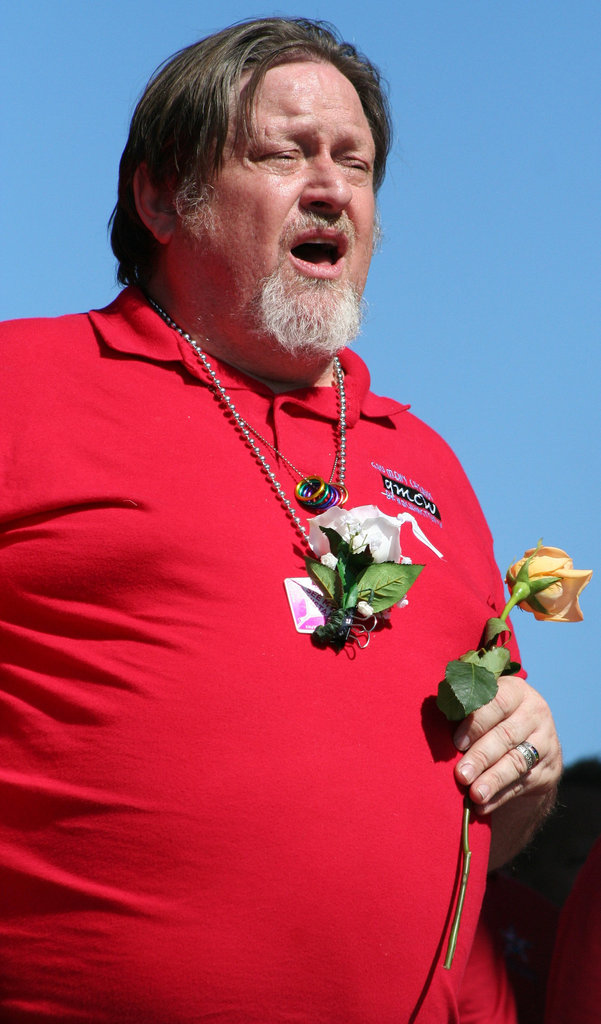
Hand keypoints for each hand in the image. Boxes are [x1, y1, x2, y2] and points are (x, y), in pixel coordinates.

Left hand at [452, 675, 561, 865]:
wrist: (531, 738)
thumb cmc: (492, 717)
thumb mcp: (485, 704)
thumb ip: (466, 709)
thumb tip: (437, 721)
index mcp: (516, 691)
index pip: (497, 703)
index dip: (476, 724)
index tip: (456, 743)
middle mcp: (535, 713)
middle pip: (506, 736)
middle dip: (481, 757)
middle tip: (461, 775)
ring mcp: (546, 742)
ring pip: (517, 763)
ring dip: (493, 781)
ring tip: (474, 795)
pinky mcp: (548, 769)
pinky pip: (522, 785)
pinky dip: (500, 797)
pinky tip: (483, 806)